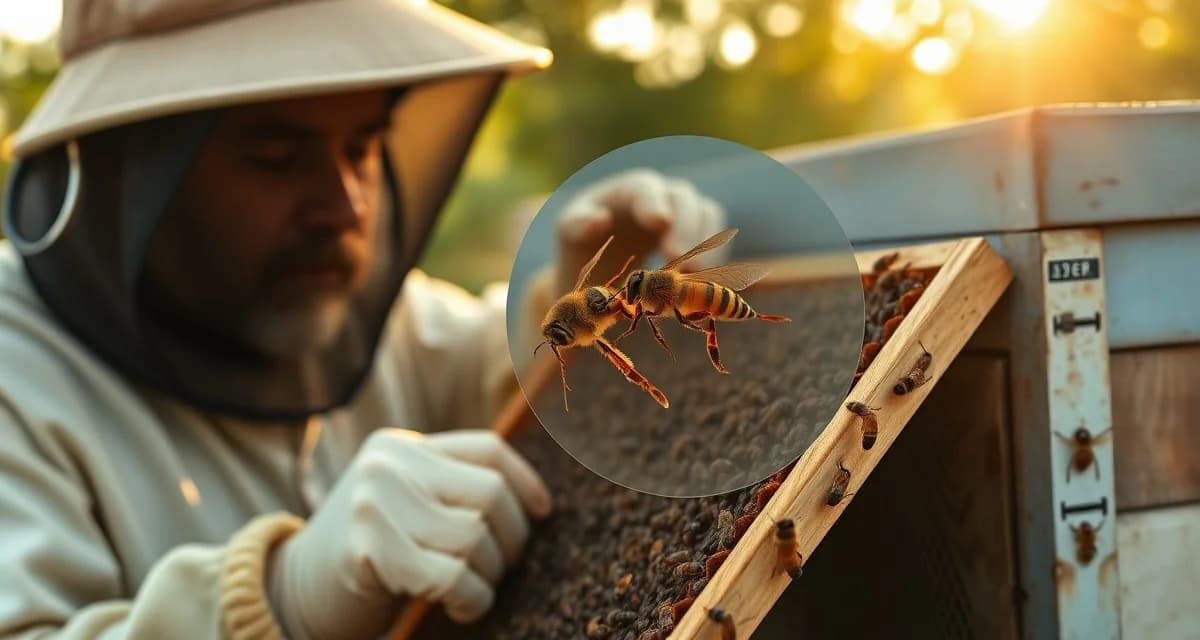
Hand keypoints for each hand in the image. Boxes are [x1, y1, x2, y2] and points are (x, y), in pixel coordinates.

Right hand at [266, 429, 551, 639]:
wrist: (290, 592)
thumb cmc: (367, 556)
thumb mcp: (406, 504)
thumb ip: (450, 490)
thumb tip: (536, 503)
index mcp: (402, 447)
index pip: (487, 451)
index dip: (527, 483)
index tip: (544, 513)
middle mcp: (388, 464)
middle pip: (490, 494)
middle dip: (511, 539)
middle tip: (499, 569)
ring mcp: (374, 502)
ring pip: (474, 536)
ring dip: (489, 576)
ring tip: (474, 590)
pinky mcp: (367, 549)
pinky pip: (451, 575)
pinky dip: (470, 598)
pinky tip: (460, 607)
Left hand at [554, 168, 727, 294]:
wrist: (604, 261)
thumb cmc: (584, 241)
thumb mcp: (570, 233)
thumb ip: (577, 224)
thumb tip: (600, 220)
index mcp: (628, 189)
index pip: (645, 187)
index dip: (653, 203)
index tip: (659, 222)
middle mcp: (662, 195)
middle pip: (683, 198)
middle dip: (685, 229)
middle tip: (681, 261)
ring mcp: (685, 213)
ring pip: (707, 215)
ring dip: (704, 245)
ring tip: (693, 274)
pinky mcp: (699, 235)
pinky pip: (716, 240)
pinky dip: (713, 258)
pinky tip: (702, 281)